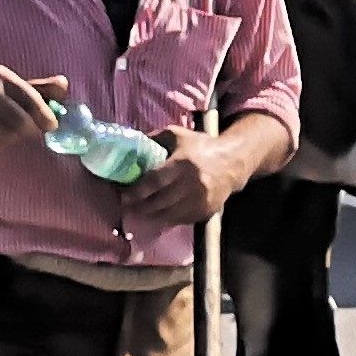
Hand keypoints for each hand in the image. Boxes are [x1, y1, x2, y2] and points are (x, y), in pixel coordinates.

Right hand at [0, 66, 63, 147]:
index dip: (45, 114)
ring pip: (9, 136)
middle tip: (15, 128)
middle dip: (24, 130)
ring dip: (5, 138)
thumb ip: (34, 86)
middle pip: (24, 122)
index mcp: (0, 75)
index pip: (33, 97)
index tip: (51, 126)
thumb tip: (65, 84)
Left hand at [121, 123, 261, 229]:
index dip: (136, 192)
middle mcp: (192, 184)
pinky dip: (167, 218)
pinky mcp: (205, 211)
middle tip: (127, 205)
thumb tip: (132, 148)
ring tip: (139, 211)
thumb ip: (155, 139)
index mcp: (182, 163)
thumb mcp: (178, 135)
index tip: (123, 195)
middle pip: (158, 202)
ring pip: (168, 215)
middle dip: (139, 206)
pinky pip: (180, 220)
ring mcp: (200, 200)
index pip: (153, 182)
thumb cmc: (201, 147)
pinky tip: (158, 214)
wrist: (232, 162)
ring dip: (150, 215)